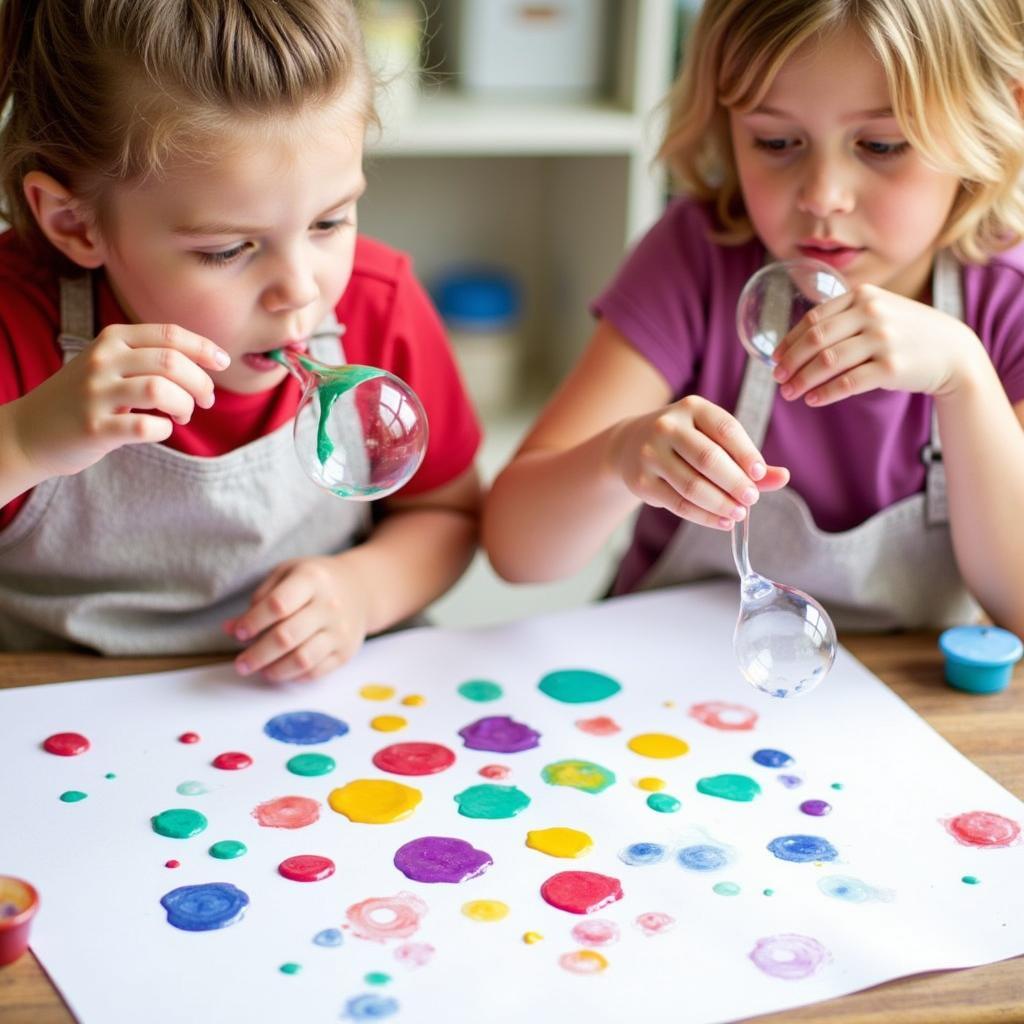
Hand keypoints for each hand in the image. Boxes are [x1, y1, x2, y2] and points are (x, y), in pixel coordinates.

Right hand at [14, 323, 228, 478]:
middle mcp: (102, 360)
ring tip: (184, 415)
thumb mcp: (109, 363)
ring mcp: (95, 394)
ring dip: (185, 405)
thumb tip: (206, 362)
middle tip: (206, 400)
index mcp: (112, 338)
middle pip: (172, 362)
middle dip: (201, 383)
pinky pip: (145, 426)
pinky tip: (161, 429)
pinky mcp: (94, 427)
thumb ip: (149, 356)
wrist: (28, 432)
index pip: (169, 334)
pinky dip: (164, 429)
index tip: (223, 363)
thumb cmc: (84, 398)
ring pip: (161, 390)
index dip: (204, 348)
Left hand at [227, 556, 368, 682]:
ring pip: (302, 659)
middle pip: (286, 637)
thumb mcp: (287, 574)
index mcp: (312, 579)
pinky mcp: (346, 651)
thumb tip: (231, 628)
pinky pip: (316, 671)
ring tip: (259, 671)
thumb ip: (259, 599)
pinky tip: (281, 671)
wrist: (361, 588)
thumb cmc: (315, 581)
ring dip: (274, 670)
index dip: (253, 622)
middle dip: (257, 654)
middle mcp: (329, 605)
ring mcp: (340, 630)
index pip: (277, 605)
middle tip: (240, 664)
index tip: (239, 633)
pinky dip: (294, 676)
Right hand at [611, 395, 788, 530]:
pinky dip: (703, 516)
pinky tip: (721, 522)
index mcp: (693, 408)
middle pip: (708, 458)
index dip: (747, 453)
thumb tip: (783, 477)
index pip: (725, 429)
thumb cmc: (685, 442)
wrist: (631, 445)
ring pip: (692, 485)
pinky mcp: (642, 481)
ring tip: (738, 513)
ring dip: (720, 503)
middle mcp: (668, 426)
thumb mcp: (714, 439)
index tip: (760, 475)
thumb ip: (747, 459)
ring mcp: (651, 454)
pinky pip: (678, 503)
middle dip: (735, 482)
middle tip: (751, 499)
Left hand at [771, 283, 979, 404]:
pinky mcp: (891, 367)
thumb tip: (796, 344)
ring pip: (827, 362)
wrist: (953, 350)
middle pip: (815, 340)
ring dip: (802, 380)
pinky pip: (847, 383)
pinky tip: (813, 400)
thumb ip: (844, 317)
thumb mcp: (879, 311)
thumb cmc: (906, 333)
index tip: (775, 358)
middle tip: (778, 379)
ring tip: (790, 393)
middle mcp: (872, 314)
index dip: (789, 341)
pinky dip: (825, 393)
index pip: (813, 319)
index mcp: (863, 296)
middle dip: (790, 362)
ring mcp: (882, 340)